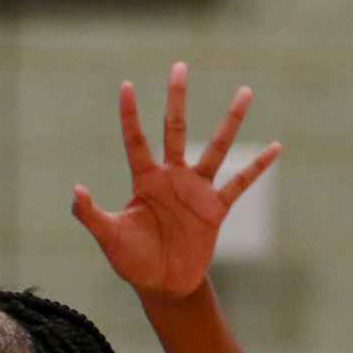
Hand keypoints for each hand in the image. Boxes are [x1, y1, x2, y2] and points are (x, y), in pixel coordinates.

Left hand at [72, 62, 279, 299]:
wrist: (162, 286)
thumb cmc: (132, 261)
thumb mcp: (108, 237)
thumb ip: (90, 214)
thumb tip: (76, 189)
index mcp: (144, 181)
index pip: (136, 140)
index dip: (129, 115)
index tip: (126, 85)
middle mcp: (171, 177)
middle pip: (176, 130)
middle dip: (176, 99)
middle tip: (179, 66)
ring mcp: (196, 190)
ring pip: (217, 148)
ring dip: (231, 121)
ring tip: (245, 92)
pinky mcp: (216, 208)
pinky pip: (240, 183)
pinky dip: (258, 167)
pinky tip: (276, 147)